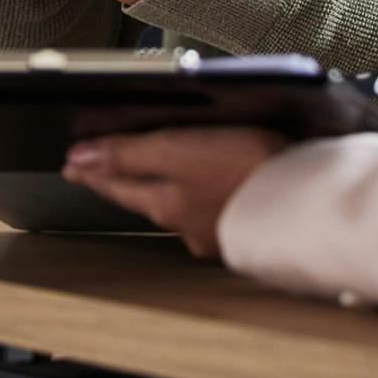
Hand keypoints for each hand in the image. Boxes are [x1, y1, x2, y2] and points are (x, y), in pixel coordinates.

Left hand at [60, 128, 289, 258]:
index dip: (93, 169)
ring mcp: (219, 227)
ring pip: (181, 204)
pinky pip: (215, 206)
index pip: (117, 184)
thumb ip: (128, 154)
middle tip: (102, 167)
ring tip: (157, 174)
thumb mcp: (177, 150)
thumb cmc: (245, 171)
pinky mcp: (249, 222)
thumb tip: (78, 159)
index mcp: (166, 202)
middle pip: (145, 195)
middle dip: (126, 179)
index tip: (70, 163)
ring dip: (166, 187)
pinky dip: (206, 194)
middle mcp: (187, 222)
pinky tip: (216, 188)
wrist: (306, 200)